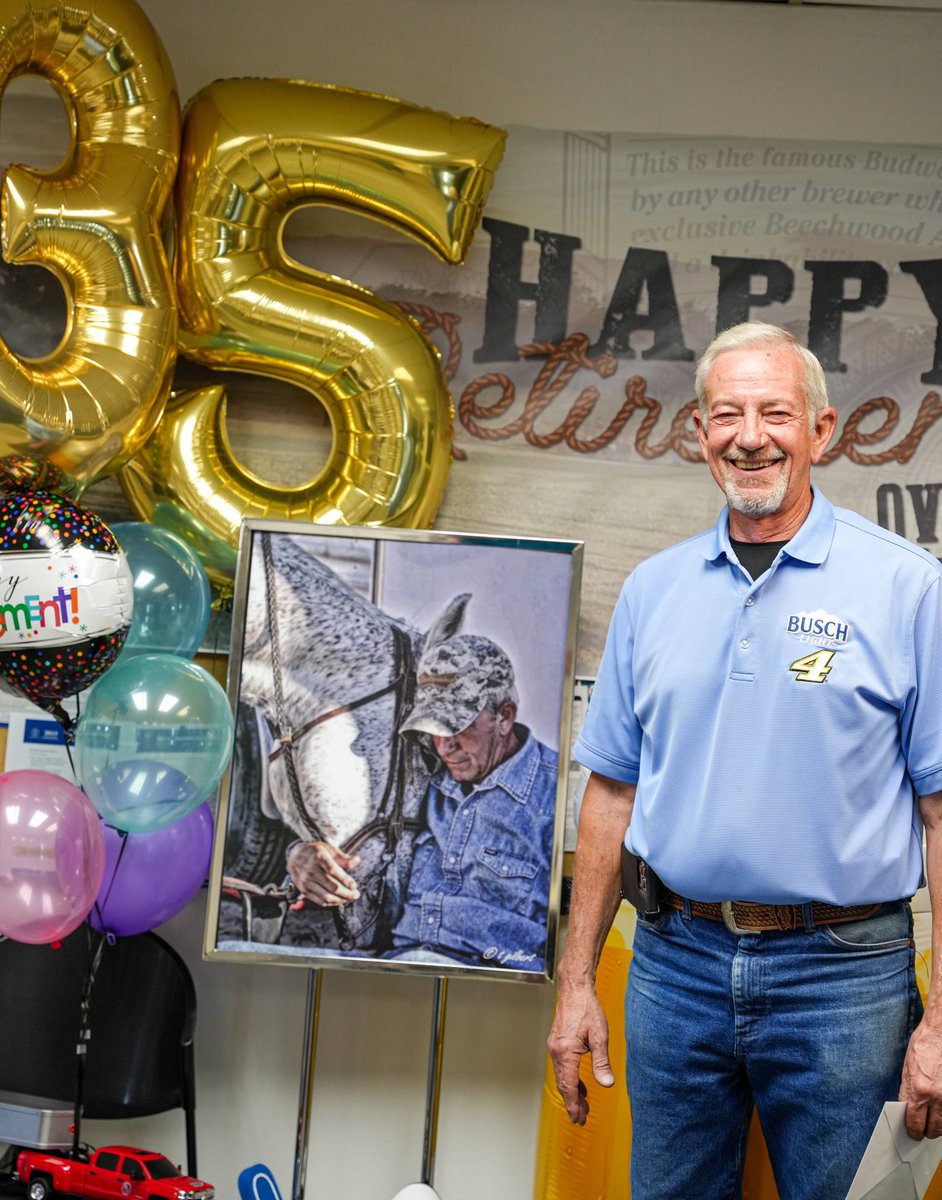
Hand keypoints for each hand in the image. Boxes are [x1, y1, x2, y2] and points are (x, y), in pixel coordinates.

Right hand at [287, 841, 360, 906]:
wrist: (294, 855)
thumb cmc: (314, 852)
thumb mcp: (328, 849)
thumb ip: (343, 857)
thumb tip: (357, 861)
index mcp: (318, 857)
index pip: (333, 871)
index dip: (345, 880)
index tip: (354, 885)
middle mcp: (310, 870)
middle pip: (331, 886)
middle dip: (346, 893)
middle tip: (355, 894)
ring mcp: (305, 881)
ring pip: (326, 896)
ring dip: (340, 900)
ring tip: (348, 898)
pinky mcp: (303, 890)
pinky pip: (319, 901)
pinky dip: (330, 903)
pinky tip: (338, 900)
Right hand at [546, 981, 614, 1124]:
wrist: (575, 989)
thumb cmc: (587, 1009)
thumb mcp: (599, 1036)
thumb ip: (601, 1062)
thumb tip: (606, 1083)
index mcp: (565, 1052)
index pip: (568, 1086)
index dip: (574, 1104)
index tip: (579, 1119)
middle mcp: (556, 1051)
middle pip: (563, 1084)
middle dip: (572, 1103)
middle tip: (582, 1119)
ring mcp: (554, 1047)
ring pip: (561, 1076)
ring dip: (571, 1092)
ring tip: (583, 1105)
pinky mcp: (557, 1043)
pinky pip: (562, 1067)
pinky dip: (570, 1079)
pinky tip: (579, 1085)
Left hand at [899, 1011, 941, 1138]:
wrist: (939, 1033)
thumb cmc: (922, 1046)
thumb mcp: (906, 1068)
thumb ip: (907, 1091)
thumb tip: (907, 1109)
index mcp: (918, 1090)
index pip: (914, 1122)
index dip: (912, 1131)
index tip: (912, 1134)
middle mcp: (935, 1096)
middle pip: (932, 1129)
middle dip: (927, 1132)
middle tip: (924, 1130)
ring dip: (939, 1126)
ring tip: (934, 1122)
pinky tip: (941, 1111)